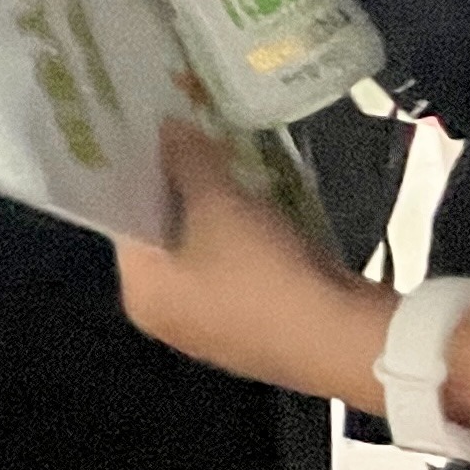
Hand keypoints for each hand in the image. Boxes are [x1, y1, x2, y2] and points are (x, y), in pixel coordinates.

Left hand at [112, 119, 393, 406]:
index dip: (140, 172)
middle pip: (164, 235)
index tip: (152, 131)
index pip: (124, 218)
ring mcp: (213, 328)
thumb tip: (167, 130)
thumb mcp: (219, 203)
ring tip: (228, 160)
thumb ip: (186, 161)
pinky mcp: (256, 329)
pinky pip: (239, 270)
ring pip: (205, 251)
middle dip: (182, 187)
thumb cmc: (262, 272)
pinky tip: (264, 204)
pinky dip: (246, 238)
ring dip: (218, 210)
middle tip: (193, 137)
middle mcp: (165, 317)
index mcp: (141, 294)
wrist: (345, 340)